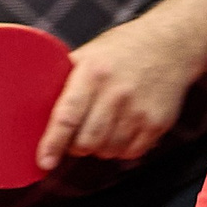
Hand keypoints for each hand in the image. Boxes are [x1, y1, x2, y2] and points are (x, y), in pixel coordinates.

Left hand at [36, 17, 202, 172]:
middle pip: (86, 141)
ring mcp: (139, 110)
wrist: (172, 44)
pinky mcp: (157, 123)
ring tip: (103, 125)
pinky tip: (122, 127)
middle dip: (76, 145)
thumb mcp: (90, 53)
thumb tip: (34, 109)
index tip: (44, 162)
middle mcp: (116, 93)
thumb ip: (66, 80)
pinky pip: (130, 154)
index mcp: (93, 72)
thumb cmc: (122, 49)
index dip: (53, 143)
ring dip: (99, 147)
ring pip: (107, 151)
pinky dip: (121, 148)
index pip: (67, 116)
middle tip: (77, 134)